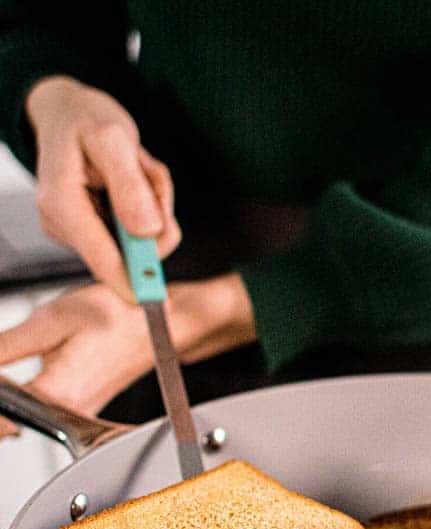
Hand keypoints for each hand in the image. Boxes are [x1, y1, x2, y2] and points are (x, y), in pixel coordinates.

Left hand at [0, 275, 255, 424]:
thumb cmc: (116, 318)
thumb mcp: (49, 321)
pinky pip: (48, 412)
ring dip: (12, 401)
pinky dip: (32, 397)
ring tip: (15, 371)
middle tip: (10, 368)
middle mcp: (71, 413)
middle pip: (12, 423)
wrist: (159, 323)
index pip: (2, 419)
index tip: (2, 379)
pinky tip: (37, 372)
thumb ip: (6, 347)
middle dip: (3, 403)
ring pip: (29, 419)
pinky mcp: (86, 409)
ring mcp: (81, 415)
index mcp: (58, 394)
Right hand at [25, 76, 180, 301]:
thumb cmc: (86, 120)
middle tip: (146, 172)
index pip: (103, 260)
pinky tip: (132, 179)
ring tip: (136, 167)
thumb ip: (130, 185)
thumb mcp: (112, 137)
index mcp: (62, 203)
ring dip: (153, 204)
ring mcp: (77, 232)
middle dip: (155, 217)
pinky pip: (136, 232)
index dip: (134, 283)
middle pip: (128, 252)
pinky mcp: (92, 232)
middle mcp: (64, 225)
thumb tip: (147, 232)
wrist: (67, 114)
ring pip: (139, 240)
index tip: (157, 302)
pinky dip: (147, 206)